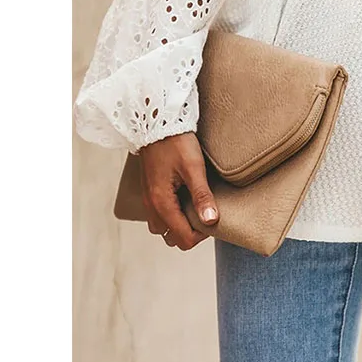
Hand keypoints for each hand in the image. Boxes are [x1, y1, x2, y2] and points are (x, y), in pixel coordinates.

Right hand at [139, 132, 218, 250]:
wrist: (156, 123)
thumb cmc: (175, 142)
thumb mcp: (193, 167)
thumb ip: (202, 195)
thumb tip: (212, 220)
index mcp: (161, 203)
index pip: (183, 238)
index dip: (202, 234)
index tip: (213, 217)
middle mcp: (151, 206)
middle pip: (171, 238)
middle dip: (190, 232)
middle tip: (205, 212)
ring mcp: (148, 199)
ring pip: (163, 228)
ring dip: (180, 224)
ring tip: (196, 205)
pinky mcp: (150, 191)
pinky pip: (160, 215)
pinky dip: (173, 214)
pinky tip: (186, 197)